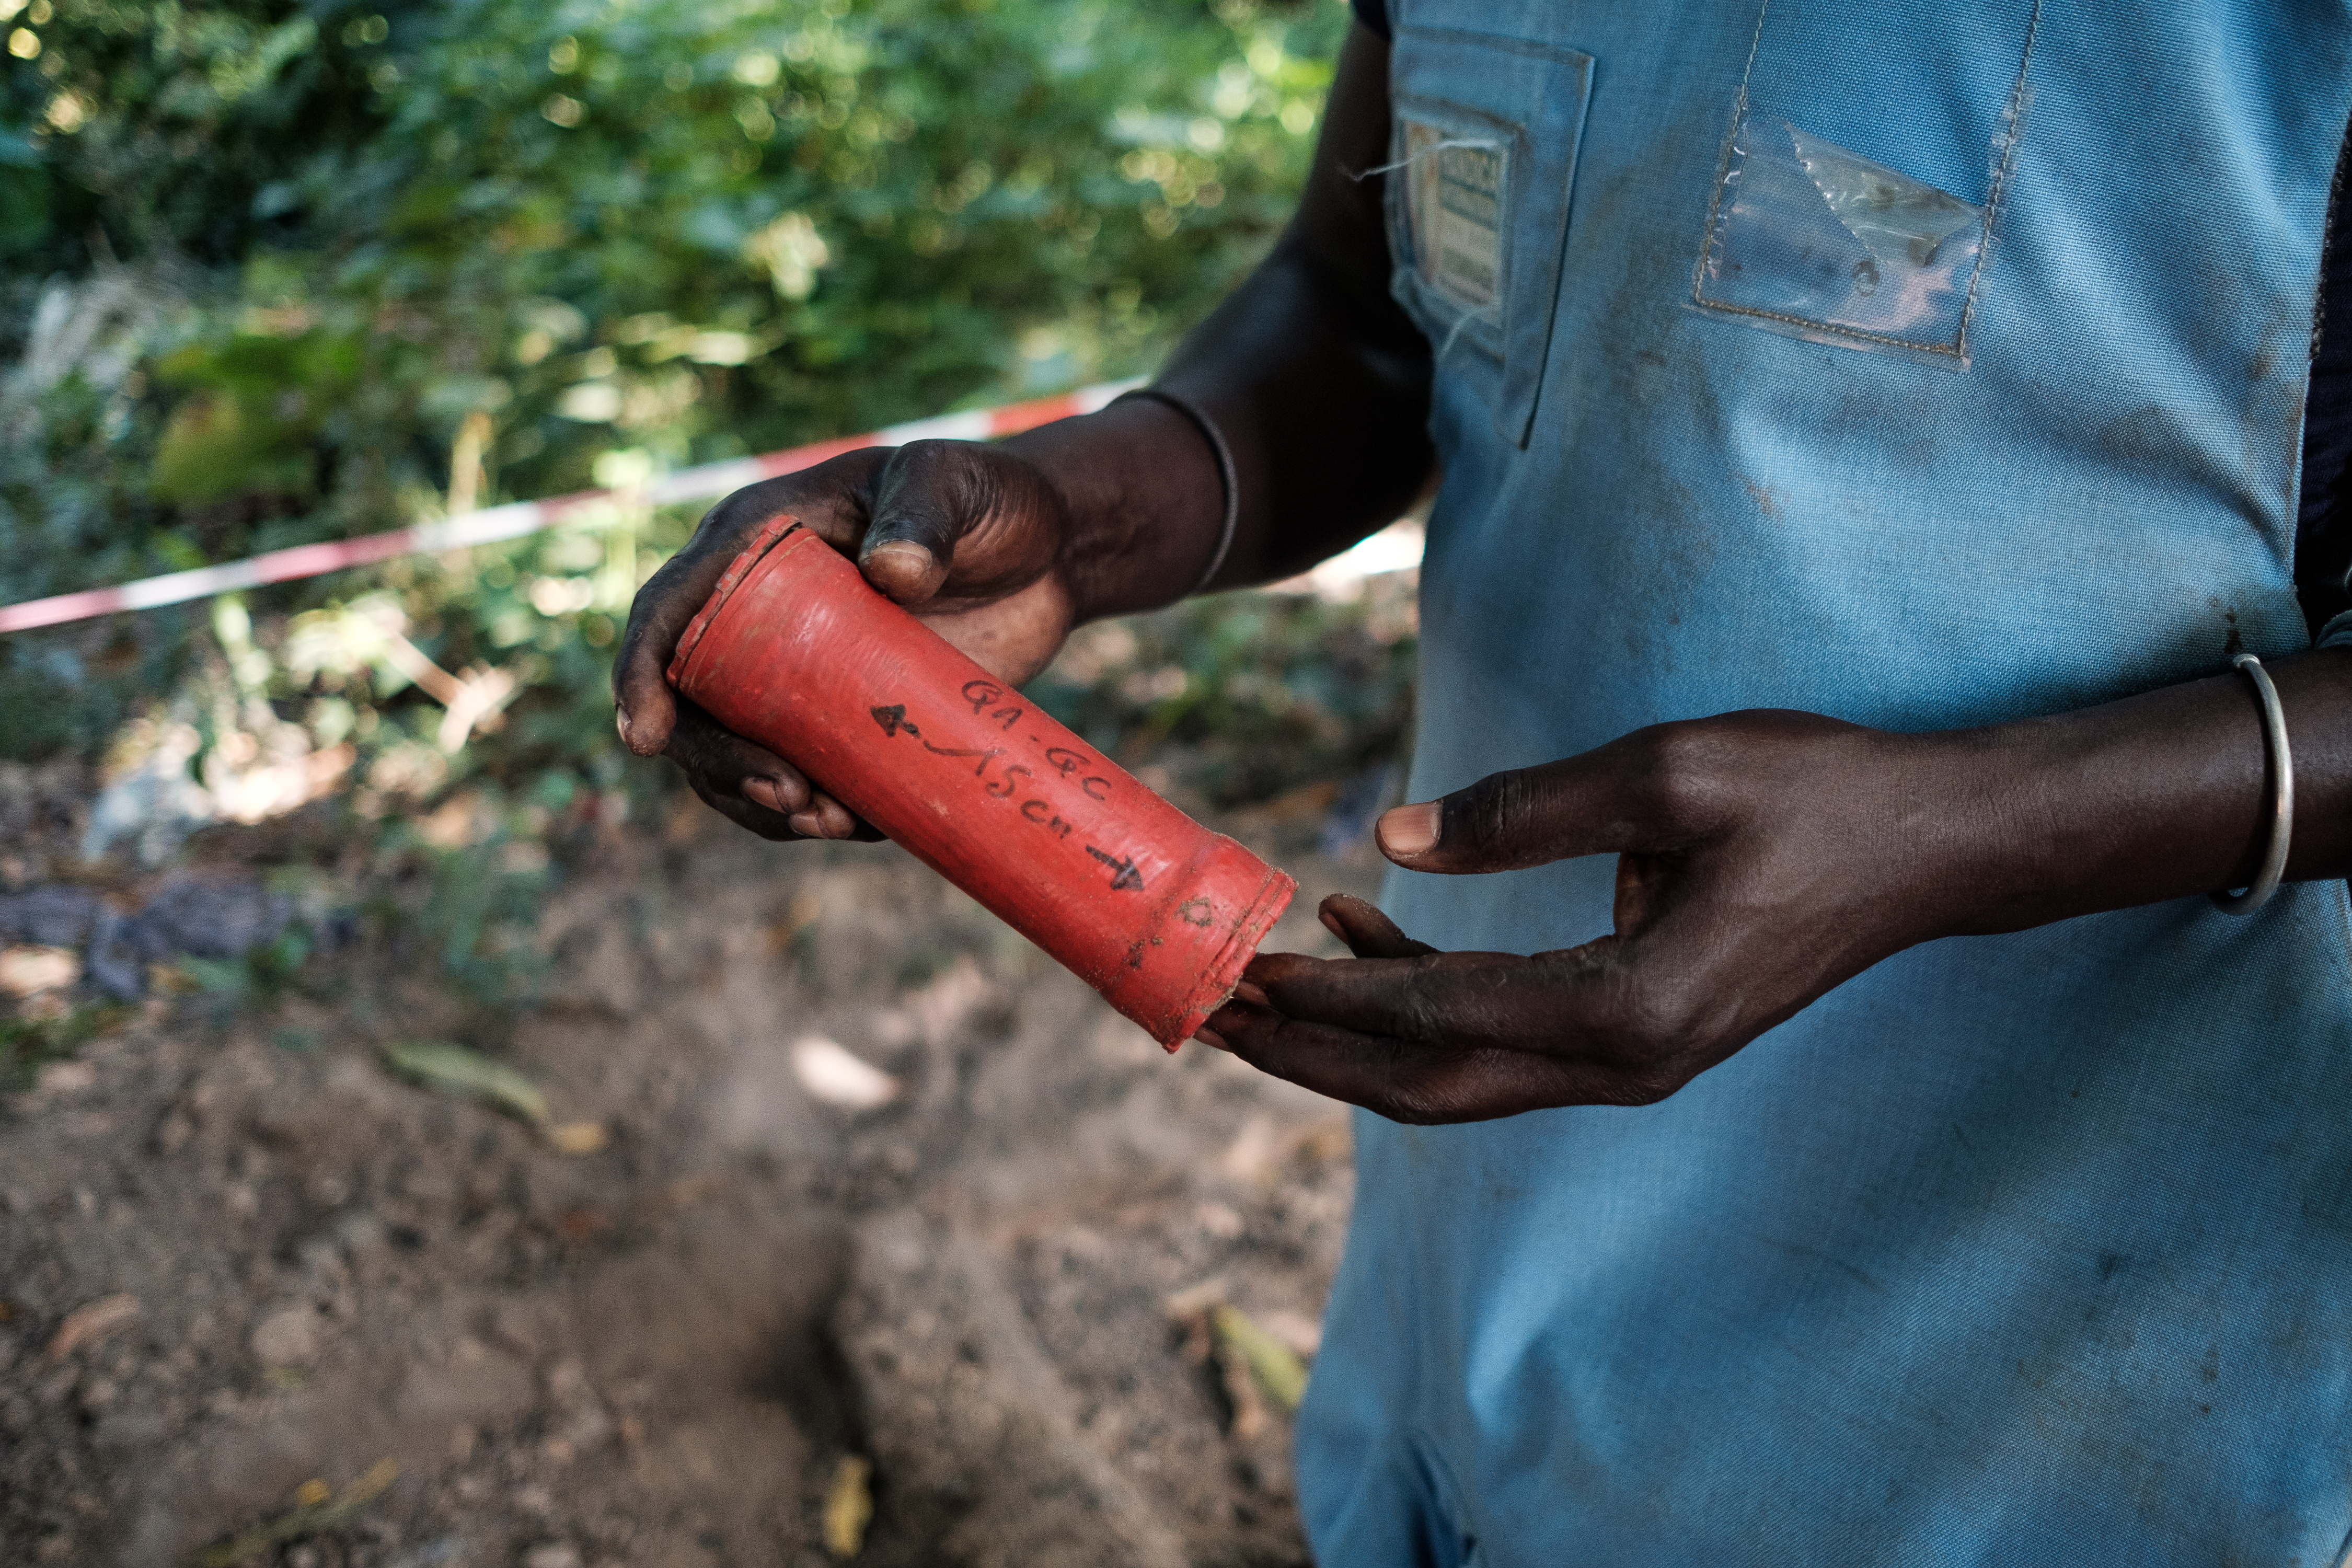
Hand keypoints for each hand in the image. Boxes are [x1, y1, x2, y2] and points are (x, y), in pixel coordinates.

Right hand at [613, 439, 1080, 839]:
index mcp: (755, 544)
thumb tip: (892, 575)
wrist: (1047, 553)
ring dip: (761, 803)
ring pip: (740, 755)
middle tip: (789, 797)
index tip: (645, 734)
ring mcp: (799, 676)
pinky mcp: (845, 721)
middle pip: (694, 704)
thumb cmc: (985, 499)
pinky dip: (819, 813)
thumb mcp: (952, 484)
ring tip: (827, 820)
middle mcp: (758, 616)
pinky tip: (857, 825)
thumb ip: (924, 515)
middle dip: (719, 764)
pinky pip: (809, 779)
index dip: (642, 671)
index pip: (670, 608)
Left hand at [1204, 712, 1992, 1121]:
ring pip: (1457, 1074)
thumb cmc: (1816, 796)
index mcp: (1630, 1012)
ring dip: (1354, 1034)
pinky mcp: (1635, 1031)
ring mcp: (1630, 1060)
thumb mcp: (1673, 774)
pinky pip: (1501, 1035)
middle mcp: (1623, 1063)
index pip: (1439, 1019)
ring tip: (1258, 979)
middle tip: (1210, 1012)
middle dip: (1314, 1052)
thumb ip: (1528, 808)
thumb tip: (1394, 838)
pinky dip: (1423, 997)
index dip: (1332, 998)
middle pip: (1427, 1085)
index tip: (1239, 974)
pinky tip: (1366, 919)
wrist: (1931, 848)